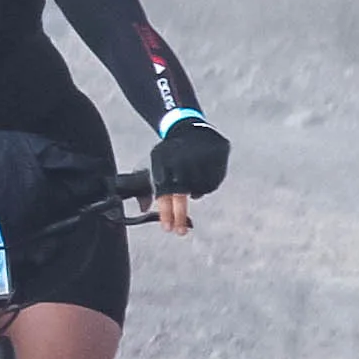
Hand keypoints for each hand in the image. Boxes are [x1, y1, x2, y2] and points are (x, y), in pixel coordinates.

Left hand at [147, 118, 226, 233]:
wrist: (185, 126)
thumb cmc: (168, 153)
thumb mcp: (153, 165)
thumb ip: (147, 187)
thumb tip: (141, 209)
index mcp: (163, 164)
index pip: (164, 193)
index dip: (166, 212)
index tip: (168, 229)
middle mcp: (181, 161)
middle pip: (181, 195)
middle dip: (180, 216)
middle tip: (180, 232)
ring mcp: (200, 156)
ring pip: (202, 190)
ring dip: (197, 195)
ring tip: (192, 189)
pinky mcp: (217, 152)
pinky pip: (216, 180)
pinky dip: (210, 185)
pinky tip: (204, 178)